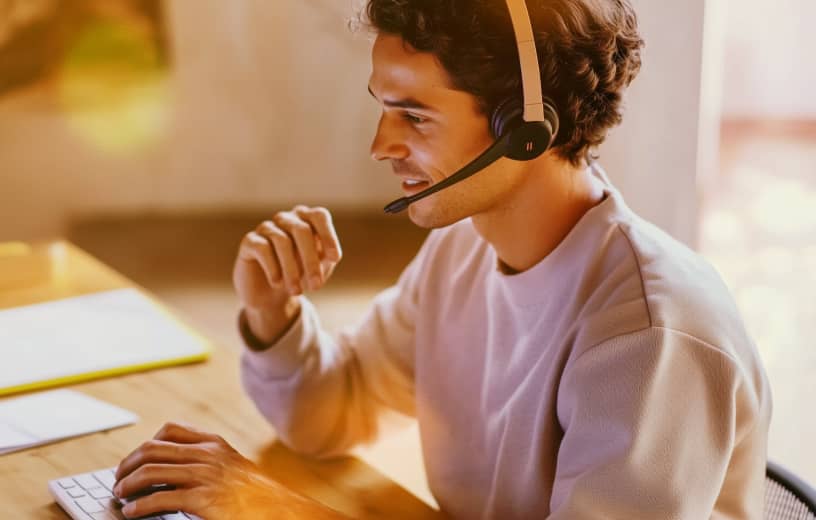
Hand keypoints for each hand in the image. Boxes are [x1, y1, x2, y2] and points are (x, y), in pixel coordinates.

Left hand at [113, 422, 347, 518]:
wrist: (278, 509)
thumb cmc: (256, 494)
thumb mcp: (232, 466)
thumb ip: (208, 461)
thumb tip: (172, 470)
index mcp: (214, 443)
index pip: (170, 431)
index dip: (146, 444)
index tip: (136, 459)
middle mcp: (207, 454)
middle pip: (152, 448)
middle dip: (128, 464)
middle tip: (119, 479)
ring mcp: (204, 475)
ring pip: (150, 471)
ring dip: (127, 484)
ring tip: (120, 495)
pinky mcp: (202, 500)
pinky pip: (159, 499)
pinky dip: (139, 506)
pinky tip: (132, 512)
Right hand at [233, 206, 341, 341]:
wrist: (271, 295)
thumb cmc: (301, 276)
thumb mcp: (319, 269)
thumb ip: (326, 258)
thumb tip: (331, 255)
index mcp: (307, 220)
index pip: (319, 216)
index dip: (328, 236)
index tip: (335, 259)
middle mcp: (287, 219)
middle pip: (302, 230)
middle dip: (311, 260)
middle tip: (316, 286)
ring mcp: (267, 228)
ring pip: (282, 241)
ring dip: (292, 270)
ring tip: (296, 291)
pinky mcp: (250, 241)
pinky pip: (263, 248)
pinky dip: (273, 268)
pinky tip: (277, 283)